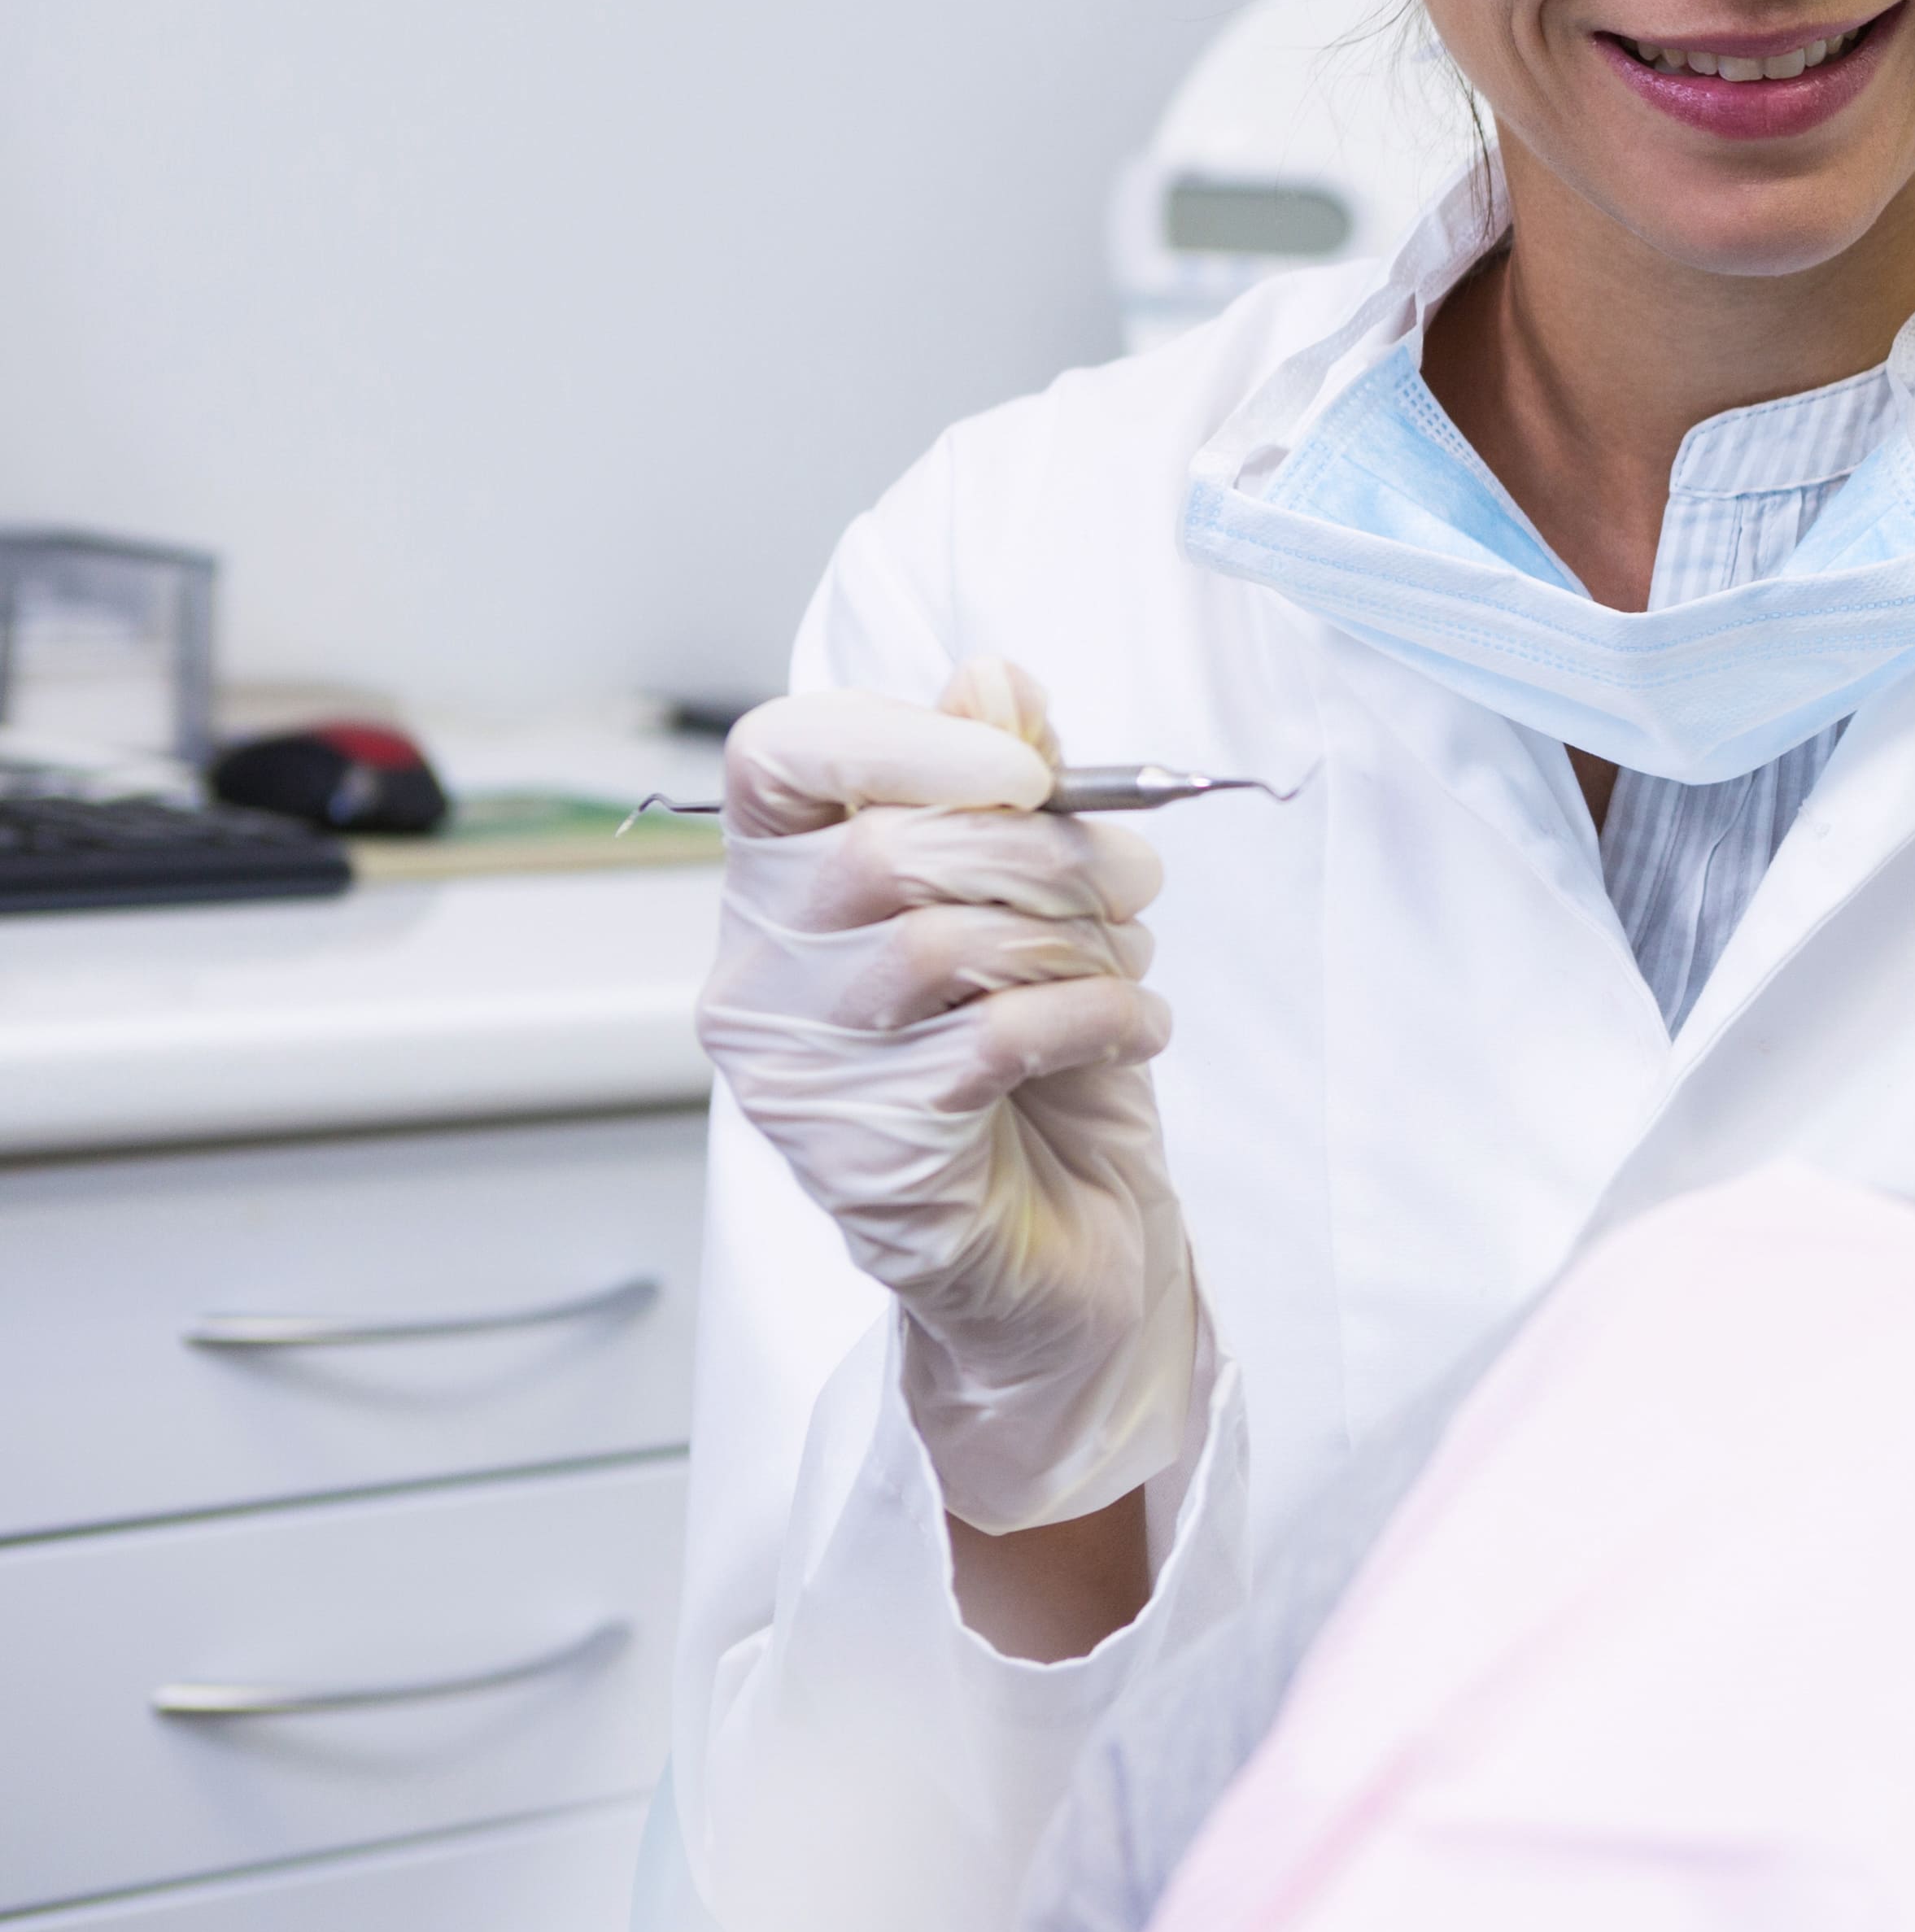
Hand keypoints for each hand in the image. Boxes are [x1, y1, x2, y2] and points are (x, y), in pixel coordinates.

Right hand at [695, 660, 1200, 1533]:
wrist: (1071, 1258)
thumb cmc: (1044, 1071)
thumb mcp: (1040, 906)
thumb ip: (1006, 791)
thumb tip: (991, 673)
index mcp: (783, 888)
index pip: (776, 756)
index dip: (906, 737)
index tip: (1026, 771)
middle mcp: (760, 974)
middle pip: (884, 846)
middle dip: (1044, 852)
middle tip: (1135, 883)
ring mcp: (798, 1072)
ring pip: (937, 942)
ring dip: (1075, 940)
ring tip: (1131, 967)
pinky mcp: (864, 1154)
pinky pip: (989, 1038)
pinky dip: (1094, 1014)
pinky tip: (1135, 1027)